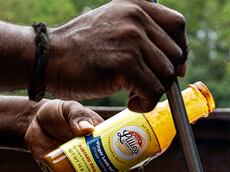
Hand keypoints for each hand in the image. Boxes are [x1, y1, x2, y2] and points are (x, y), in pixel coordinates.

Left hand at [25, 99, 143, 171]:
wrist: (34, 122)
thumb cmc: (58, 113)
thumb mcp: (70, 109)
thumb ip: (78, 116)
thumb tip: (87, 130)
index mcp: (106, 142)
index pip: (128, 157)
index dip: (136, 167)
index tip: (135, 171)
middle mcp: (98, 160)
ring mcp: (82, 170)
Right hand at [46, 0, 186, 112]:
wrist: (48, 58)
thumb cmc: (77, 50)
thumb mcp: (110, 24)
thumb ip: (138, 31)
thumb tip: (174, 59)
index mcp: (136, 6)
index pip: (177, 25)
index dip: (181, 50)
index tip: (175, 68)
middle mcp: (137, 19)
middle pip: (175, 55)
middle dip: (165, 77)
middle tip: (145, 88)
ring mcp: (132, 40)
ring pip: (166, 76)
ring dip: (154, 93)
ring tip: (134, 96)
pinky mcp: (125, 64)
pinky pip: (153, 91)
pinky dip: (146, 104)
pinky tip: (131, 103)